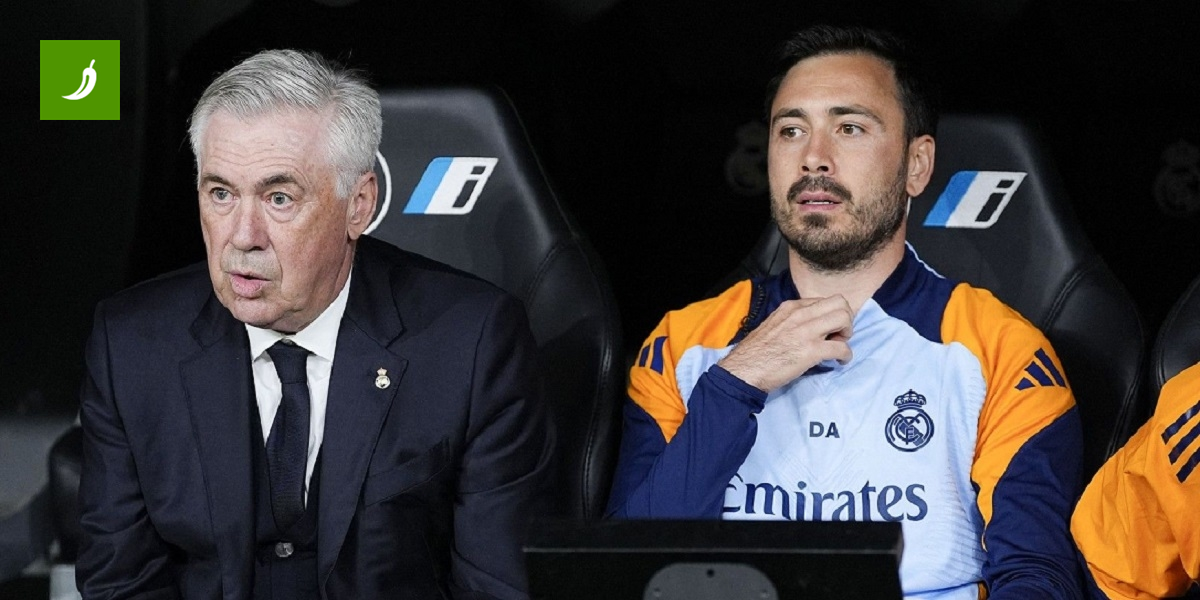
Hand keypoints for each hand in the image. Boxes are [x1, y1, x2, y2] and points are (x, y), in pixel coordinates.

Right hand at [717, 296, 852, 391]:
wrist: (744, 371)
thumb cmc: (756, 353)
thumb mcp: (773, 325)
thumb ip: (793, 321)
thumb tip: (812, 327)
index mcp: (790, 308)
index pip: (825, 300)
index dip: (833, 314)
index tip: (830, 328)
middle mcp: (800, 315)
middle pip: (840, 303)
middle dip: (846, 319)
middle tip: (839, 335)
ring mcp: (806, 332)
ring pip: (845, 319)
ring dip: (848, 334)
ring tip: (839, 346)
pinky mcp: (811, 351)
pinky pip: (842, 347)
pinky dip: (846, 355)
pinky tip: (840, 361)